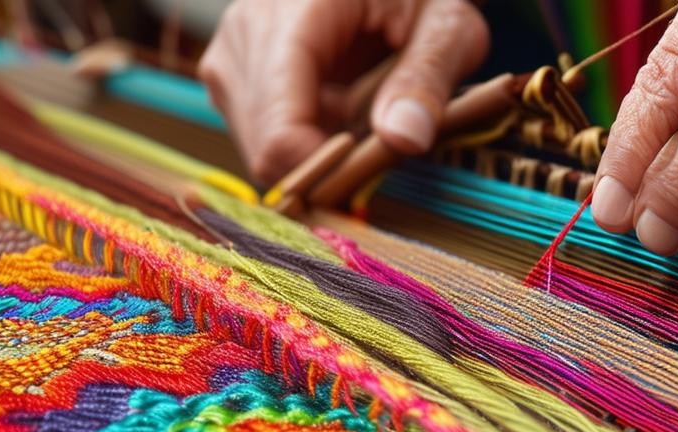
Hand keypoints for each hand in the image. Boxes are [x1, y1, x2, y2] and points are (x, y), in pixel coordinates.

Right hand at [199, 0, 488, 184]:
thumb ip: (428, 78)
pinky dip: (304, 140)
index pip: (279, 127)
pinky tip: (338, 108)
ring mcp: (231, 56)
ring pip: (260, 152)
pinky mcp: (232, 77)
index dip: (325, 169)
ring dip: (314, 150)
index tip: (373, 169)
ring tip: (359, 108)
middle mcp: (243, 32)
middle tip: (379, 133)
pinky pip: (262, 140)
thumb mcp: (446, 26)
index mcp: (291, 9)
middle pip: (265, 149)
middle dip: (323, 160)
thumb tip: (402, 138)